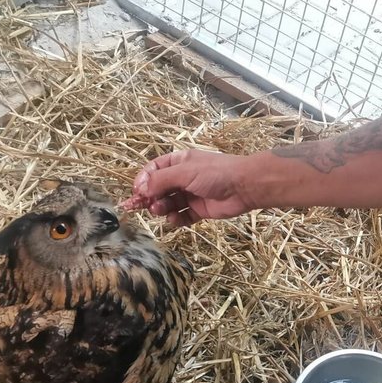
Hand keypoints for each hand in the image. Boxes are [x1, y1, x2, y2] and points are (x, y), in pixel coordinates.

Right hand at [124, 149, 252, 225]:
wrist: (245, 186)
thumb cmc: (216, 173)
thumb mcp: (185, 172)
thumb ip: (161, 180)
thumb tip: (141, 189)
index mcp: (179, 162)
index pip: (154, 170)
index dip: (143, 180)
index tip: (136, 192)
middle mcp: (184, 178)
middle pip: (159, 188)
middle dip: (148, 197)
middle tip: (138, 206)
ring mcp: (192, 194)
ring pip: (169, 203)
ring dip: (161, 208)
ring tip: (160, 210)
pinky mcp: (200, 210)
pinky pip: (182, 216)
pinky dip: (176, 219)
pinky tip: (174, 219)